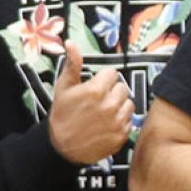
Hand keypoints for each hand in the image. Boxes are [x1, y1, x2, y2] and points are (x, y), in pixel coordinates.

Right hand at [48, 43, 133, 164]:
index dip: (102, 79)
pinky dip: (121, 121)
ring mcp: (117, 121)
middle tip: (98, 100)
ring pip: (128, 103)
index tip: (95, 87)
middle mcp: (110, 105)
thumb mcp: (63, 88)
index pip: (112, 74)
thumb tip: (71, 43)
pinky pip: (129, 120)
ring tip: (104, 112)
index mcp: (96, 90)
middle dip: (112, 92)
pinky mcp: (122, 135)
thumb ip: (72, 64)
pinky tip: (107, 124)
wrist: (61, 147)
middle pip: (122, 88)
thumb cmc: (61, 116)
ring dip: (119, 106)